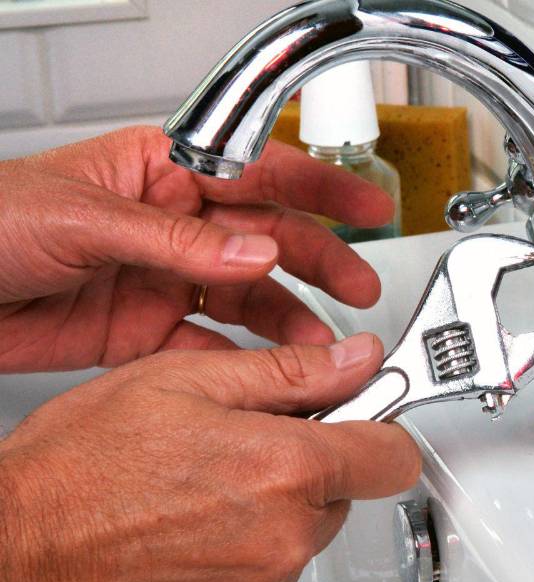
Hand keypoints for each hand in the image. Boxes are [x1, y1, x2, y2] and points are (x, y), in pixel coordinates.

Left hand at [0, 126, 394, 372]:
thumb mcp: (84, 217)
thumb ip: (176, 239)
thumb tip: (254, 251)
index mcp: (162, 174)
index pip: (257, 173)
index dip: (319, 187)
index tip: (367, 204)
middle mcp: (172, 225)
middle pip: (266, 241)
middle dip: (318, 263)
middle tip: (358, 288)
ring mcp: (161, 278)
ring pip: (246, 297)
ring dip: (287, 322)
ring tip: (320, 348)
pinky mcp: (143, 330)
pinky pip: (207, 346)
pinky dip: (239, 363)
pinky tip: (265, 375)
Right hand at [0, 333, 420, 581]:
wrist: (11, 559)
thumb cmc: (74, 473)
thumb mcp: (179, 382)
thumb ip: (285, 372)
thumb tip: (355, 358)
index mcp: (285, 468)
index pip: (393, 456)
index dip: (378, 430)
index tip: (358, 418)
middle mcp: (284, 538)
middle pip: (340, 494)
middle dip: (304, 467)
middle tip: (236, 449)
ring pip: (298, 536)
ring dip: (267, 513)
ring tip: (193, 493)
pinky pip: (263, 578)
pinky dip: (237, 556)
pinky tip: (183, 534)